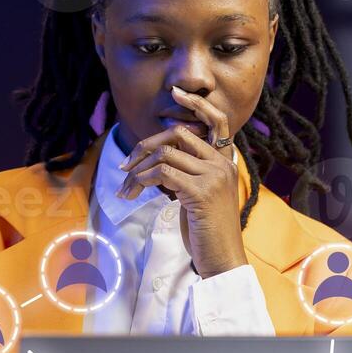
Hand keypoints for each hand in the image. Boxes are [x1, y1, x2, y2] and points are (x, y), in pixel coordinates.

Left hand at [117, 87, 246, 277]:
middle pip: (178, 134)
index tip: (176, 93)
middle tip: (125, 165)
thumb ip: (186, 175)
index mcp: (226, 162)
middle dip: (145, 146)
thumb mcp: (198, 197)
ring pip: (165, 153)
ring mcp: (214, 176)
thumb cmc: (207, 232)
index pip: (216, 121)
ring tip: (125, 188)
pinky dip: (142, 180)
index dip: (196, 104)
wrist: (222, 259)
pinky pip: (162, 172)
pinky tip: (133, 193)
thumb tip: (157, 161)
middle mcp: (223, 164)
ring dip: (137, 170)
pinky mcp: (201, 191)